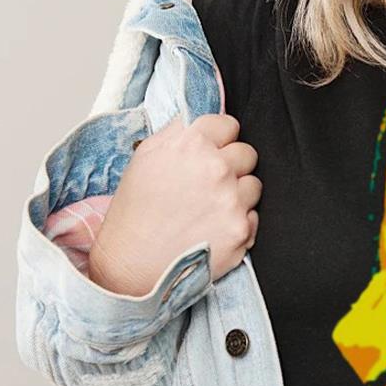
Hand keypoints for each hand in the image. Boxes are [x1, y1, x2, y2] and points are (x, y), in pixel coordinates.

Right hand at [89, 114, 261, 295]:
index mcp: (191, 144)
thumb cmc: (135, 213)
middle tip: (208, 185)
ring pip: (254, 185)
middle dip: (232, 166)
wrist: (131, 265)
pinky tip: (212, 229)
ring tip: (208, 209)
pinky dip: (239, 223)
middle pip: (247, 153)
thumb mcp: (145, 158)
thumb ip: (178, 133)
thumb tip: (201, 121)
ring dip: (238, 195)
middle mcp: (216, 169)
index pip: (228, 125)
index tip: (212, 152)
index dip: (219, 139)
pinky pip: (254, 217)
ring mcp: (232, 201)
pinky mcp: (242, 230)